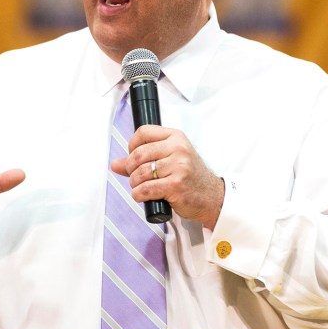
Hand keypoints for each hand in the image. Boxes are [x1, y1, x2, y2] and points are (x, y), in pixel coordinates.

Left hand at [109, 125, 224, 228]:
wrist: (211, 196)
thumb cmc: (191, 177)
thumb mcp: (171, 160)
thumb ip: (142, 160)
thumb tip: (115, 164)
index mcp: (176, 137)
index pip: (144, 132)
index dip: (132, 145)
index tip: (132, 155)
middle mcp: (178, 149)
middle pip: (139, 153)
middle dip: (130, 168)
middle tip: (134, 176)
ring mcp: (178, 167)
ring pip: (140, 173)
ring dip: (134, 183)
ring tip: (140, 187)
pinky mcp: (176, 185)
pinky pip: (146, 189)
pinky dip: (138, 194)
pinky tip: (142, 195)